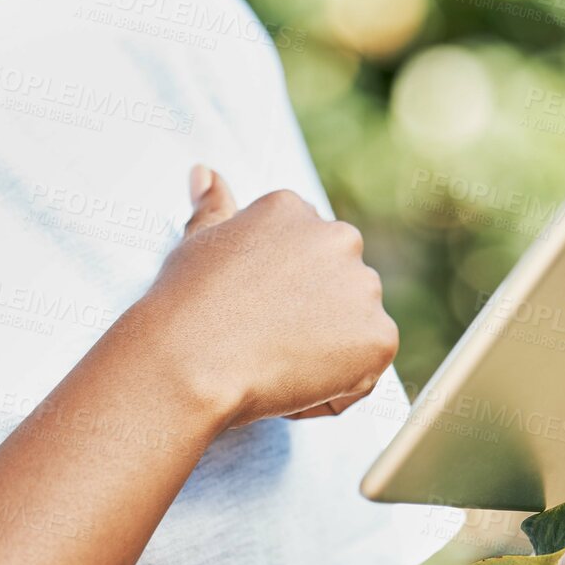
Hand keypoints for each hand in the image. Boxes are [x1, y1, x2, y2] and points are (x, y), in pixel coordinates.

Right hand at [139, 165, 398, 430]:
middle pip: (336, 288)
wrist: (189, 363)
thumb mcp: (196, 244)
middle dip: (310, 316)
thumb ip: (213, 208)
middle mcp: (338, 239)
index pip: (305, 254)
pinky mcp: (379, 338)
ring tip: (272, 363)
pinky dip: (331, 390)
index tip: (252, 310)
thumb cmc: (184, 307)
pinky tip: (289, 384)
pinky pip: (362, 374)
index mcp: (294, 211)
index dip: (279, 293)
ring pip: (352, 330)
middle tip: (263, 341)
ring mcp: (363, 288)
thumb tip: (205, 173)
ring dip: (324, 353)